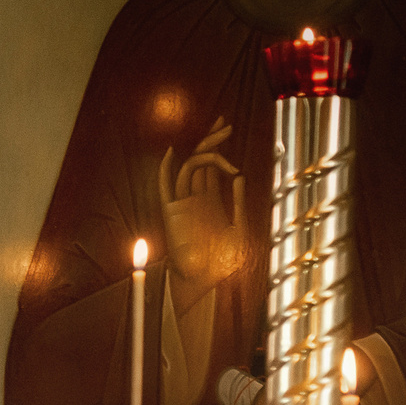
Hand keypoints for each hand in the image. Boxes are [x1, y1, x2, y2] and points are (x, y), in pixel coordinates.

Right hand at [158, 118, 244, 303]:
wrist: (203, 281)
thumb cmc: (221, 262)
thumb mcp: (240, 228)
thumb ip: (239, 204)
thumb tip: (240, 177)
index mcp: (211, 201)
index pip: (212, 166)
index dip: (218, 145)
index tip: (227, 126)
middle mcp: (196, 198)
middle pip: (202, 160)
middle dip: (213, 139)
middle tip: (226, 123)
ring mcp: (183, 203)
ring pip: (189, 167)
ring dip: (205, 150)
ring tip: (223, 139)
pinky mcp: (172, 211)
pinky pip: (165, 186)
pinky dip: (165, 169)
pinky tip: (171, 153)